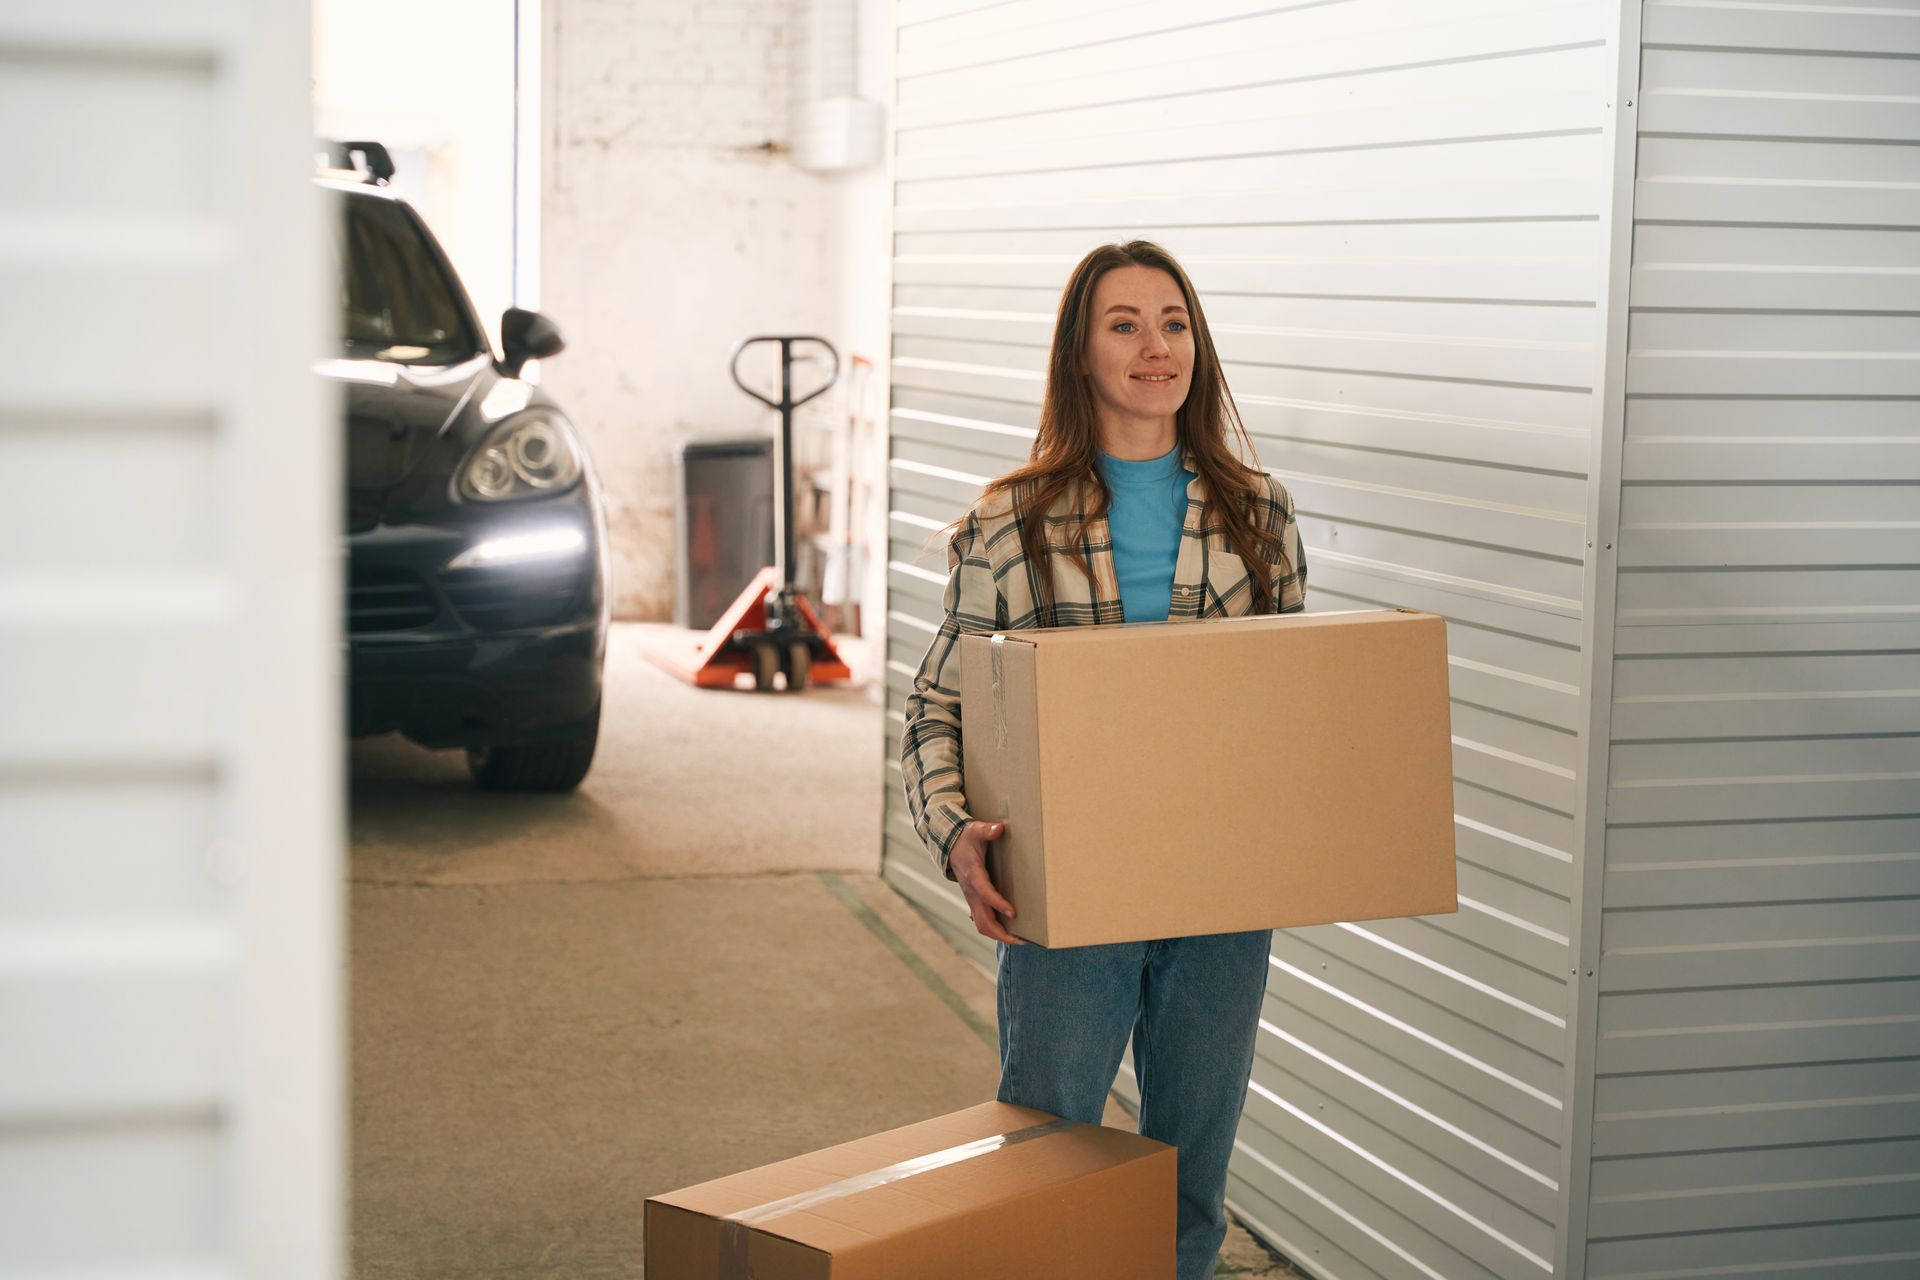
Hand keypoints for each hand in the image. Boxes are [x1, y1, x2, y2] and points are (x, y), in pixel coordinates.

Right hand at [949, 820, 1022, 944]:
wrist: (950, 846)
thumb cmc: (966, 839)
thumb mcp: (975, 830)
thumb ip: (987, 830)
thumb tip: (999, 828)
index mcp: (973, 875)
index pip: (984, 893)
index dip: (998, 904)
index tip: (1013, 913)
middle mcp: (971, 891)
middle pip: (983, 920)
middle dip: (1001, 932)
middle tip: (1022, 939)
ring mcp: (972, 899)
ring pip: (982, 925)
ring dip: (998, 935)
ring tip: (1019, 940)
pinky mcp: (974, 901)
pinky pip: (983, 921)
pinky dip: (995, 930)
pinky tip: (1011, 932)